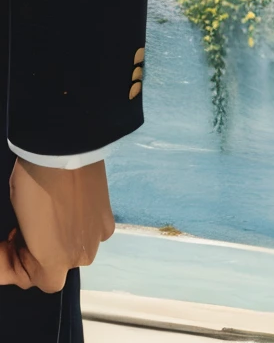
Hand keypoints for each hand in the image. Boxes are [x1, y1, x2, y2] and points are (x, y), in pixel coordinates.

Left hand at [0, 160, 114, 291]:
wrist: (66, 147)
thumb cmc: (34, 183)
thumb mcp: (17, 217)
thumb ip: (23, 245)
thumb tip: (25, 242)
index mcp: (55, 262)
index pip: (38, 281)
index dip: (18, 266)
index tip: (9, 244)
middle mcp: (81, 255)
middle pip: (58, 267)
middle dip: (40, 254)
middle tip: (27, 230)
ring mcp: (98, 234)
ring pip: (77, 249)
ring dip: (62, 240)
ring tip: (50, 216)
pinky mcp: (108, 214)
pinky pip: (93, 231)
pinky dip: (82, 225)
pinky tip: (71, 207)